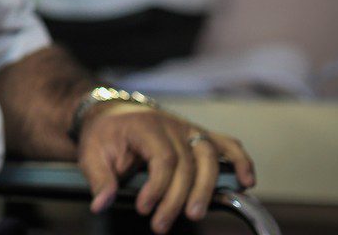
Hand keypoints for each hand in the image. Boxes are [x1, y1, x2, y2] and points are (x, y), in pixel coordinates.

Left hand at [78, 104, 256, 233]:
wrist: (111, 114)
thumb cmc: (104, 135)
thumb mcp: (91, 153)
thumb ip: (98, 178)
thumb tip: (101, 203)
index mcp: (145, 125)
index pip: (162, 157)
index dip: (158, 187)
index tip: (144, 208)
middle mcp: (171, 124)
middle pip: (187, 162)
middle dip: (177, 198)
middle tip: (161, 224)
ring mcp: (188, 129)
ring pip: (208, 156)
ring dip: (205, 188)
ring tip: (194, 214)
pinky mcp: (199, 135)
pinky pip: (227, 144)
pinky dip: (240, 161)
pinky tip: (246, 182)